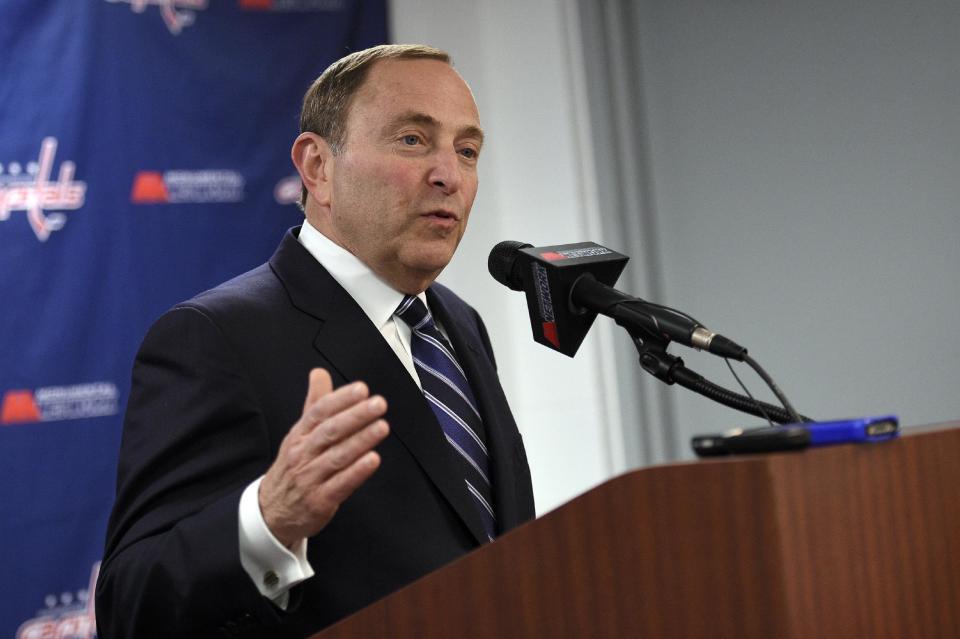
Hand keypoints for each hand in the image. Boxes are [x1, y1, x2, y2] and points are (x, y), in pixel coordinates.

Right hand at [259, 368, 388, 547]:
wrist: (271, 511)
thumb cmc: (292, 467)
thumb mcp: (299, 433)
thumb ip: (314, 403)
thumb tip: (319, 373)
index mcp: (299, 435)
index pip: (319, 412)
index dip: (341, 399)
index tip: (361, 389)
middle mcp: (303, 454)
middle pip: (330, 431)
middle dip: (356, 416)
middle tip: (377, 404)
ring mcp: (310, 478)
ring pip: (337, 456)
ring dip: (361, 441)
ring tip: (381, 427)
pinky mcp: (320, 500)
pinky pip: (341, 484)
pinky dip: (357, 472)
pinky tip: (373, 460)